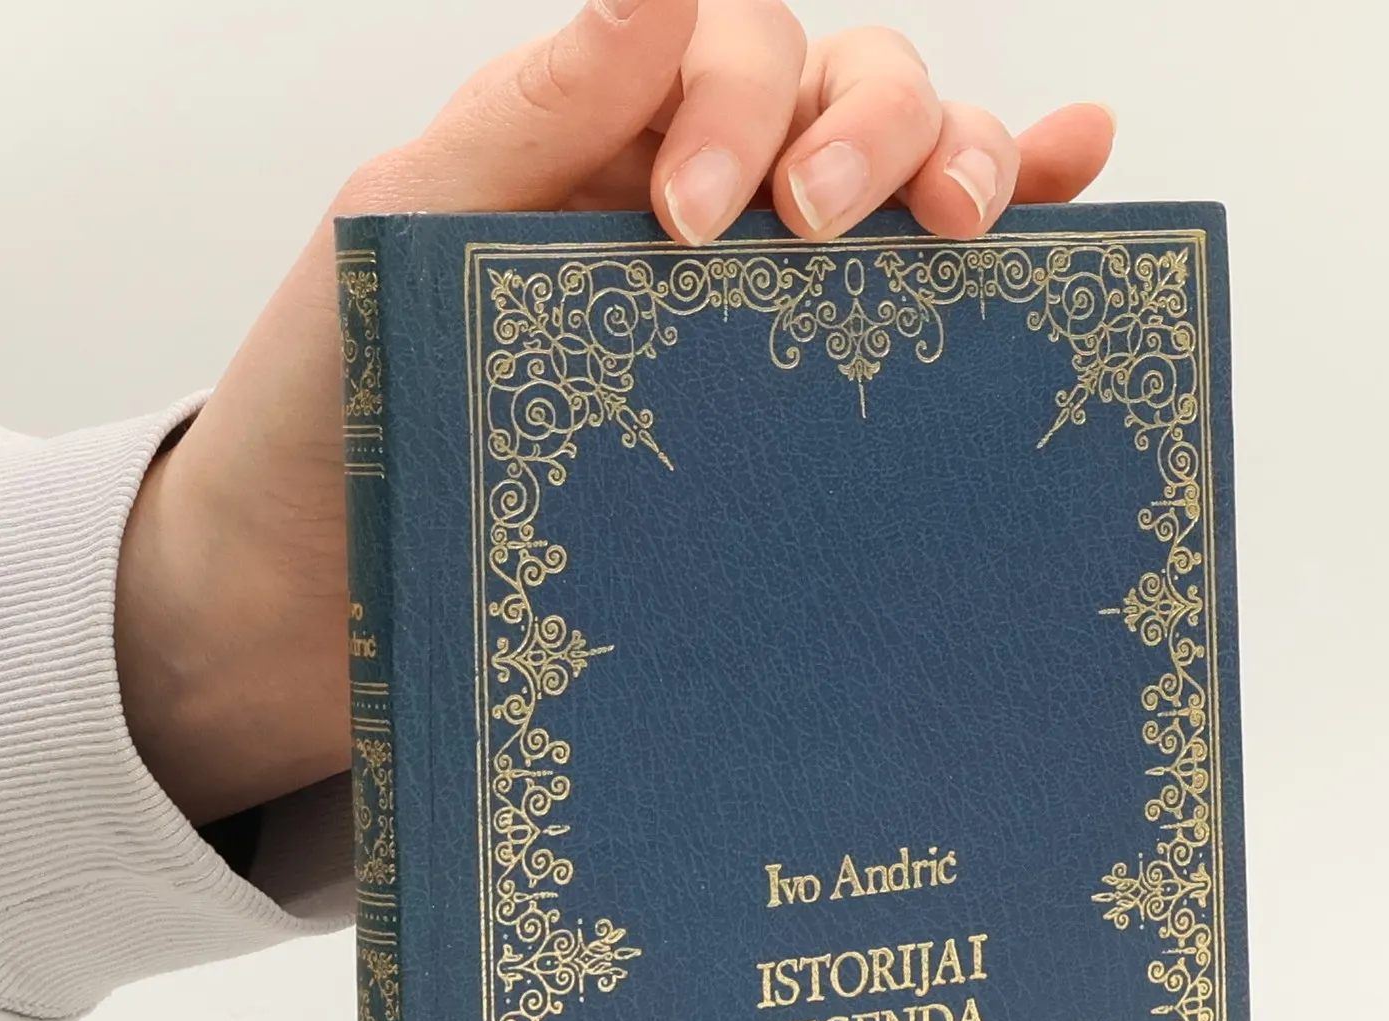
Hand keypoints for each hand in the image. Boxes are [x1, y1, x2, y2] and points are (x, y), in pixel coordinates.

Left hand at [114, 0, 1112, 823]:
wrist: (312, 599)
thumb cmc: (333, 418)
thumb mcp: (394, 235)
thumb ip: (526, 114)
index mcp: (602, 140)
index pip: (730, 47)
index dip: (744, 105)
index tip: (700, 224)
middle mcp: (697, 203)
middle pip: (845, 90)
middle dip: (873, 132)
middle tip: (826, 232)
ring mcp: (757, 306)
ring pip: (906, 173)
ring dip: (963, 169)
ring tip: (966, 233)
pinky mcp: (788, 409)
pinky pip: (919, 295)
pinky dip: (1019, 219)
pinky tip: (1076, 181)